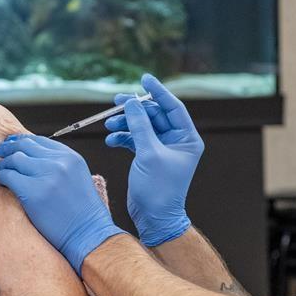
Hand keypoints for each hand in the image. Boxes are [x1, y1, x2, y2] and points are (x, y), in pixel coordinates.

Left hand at [0, 135, 125, 273]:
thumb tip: (32, 158)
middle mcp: (59, 162)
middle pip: (25, 146)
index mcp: (71, 157)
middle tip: (0, 152)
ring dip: (4, 163)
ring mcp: (46, 176)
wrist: (88, 234)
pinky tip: (3, 181)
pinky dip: (2, 177)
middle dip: (9, 148)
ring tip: (0, 170)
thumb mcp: (77, 177)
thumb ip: (59, 165)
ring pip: (15, 159)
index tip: (13, 145)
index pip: (40, 140)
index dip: (23, 141)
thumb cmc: (83, 213)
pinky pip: (9, 176)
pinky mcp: (33, 192)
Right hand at [104, 74, 202, 246]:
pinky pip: (135, 139)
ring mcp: (162, 149)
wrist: (154, 218)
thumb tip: (131, 102)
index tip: (145, 78)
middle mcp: (177, 141)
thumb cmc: (159, 189)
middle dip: (134, 110)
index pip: (173, 107)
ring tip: (109, 126)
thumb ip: (140, 126)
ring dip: (125, 124)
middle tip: (115, 102)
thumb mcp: (149, 154)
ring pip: (142, 126)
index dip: (158, 92)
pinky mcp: (148, 157)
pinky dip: (122, 138)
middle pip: (154, 115)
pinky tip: (111, 140)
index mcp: (187, 139)